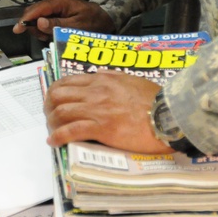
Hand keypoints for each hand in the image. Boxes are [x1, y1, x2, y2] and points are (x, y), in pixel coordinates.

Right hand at [12, 0, 114, 40]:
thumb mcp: (76, 25)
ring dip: (39, 28)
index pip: (37, 9)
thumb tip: (39, 22)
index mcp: (59, 2)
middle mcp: (54, 2)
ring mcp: (54, 7)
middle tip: (42, 37)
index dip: (26, 19)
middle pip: (33, 12)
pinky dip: (44, 28)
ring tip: (49, 35)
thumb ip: (57, 24)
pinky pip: (43, 20)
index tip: (18, 29)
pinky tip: (52, 33)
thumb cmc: (93, 21)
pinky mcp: (55, 13)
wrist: (103, 18)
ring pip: (37, 17)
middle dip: (33, 26)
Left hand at [43, 72, 173, 153]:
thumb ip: (113, 77)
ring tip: (52, 131)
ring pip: (61, 112)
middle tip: (50, 118)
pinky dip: (58, 136)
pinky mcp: (101, 128)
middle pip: (58, 96)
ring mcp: (97, 110)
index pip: (67, 82)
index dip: (55, 93)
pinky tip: (54, 142)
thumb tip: (98, 74)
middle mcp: (95, 92)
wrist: (168, 115)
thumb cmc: (154, 100)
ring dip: (52, 123)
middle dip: (49, 108)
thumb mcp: (131, 80)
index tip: (54, 103)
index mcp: (102, 79)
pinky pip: (71, 131)